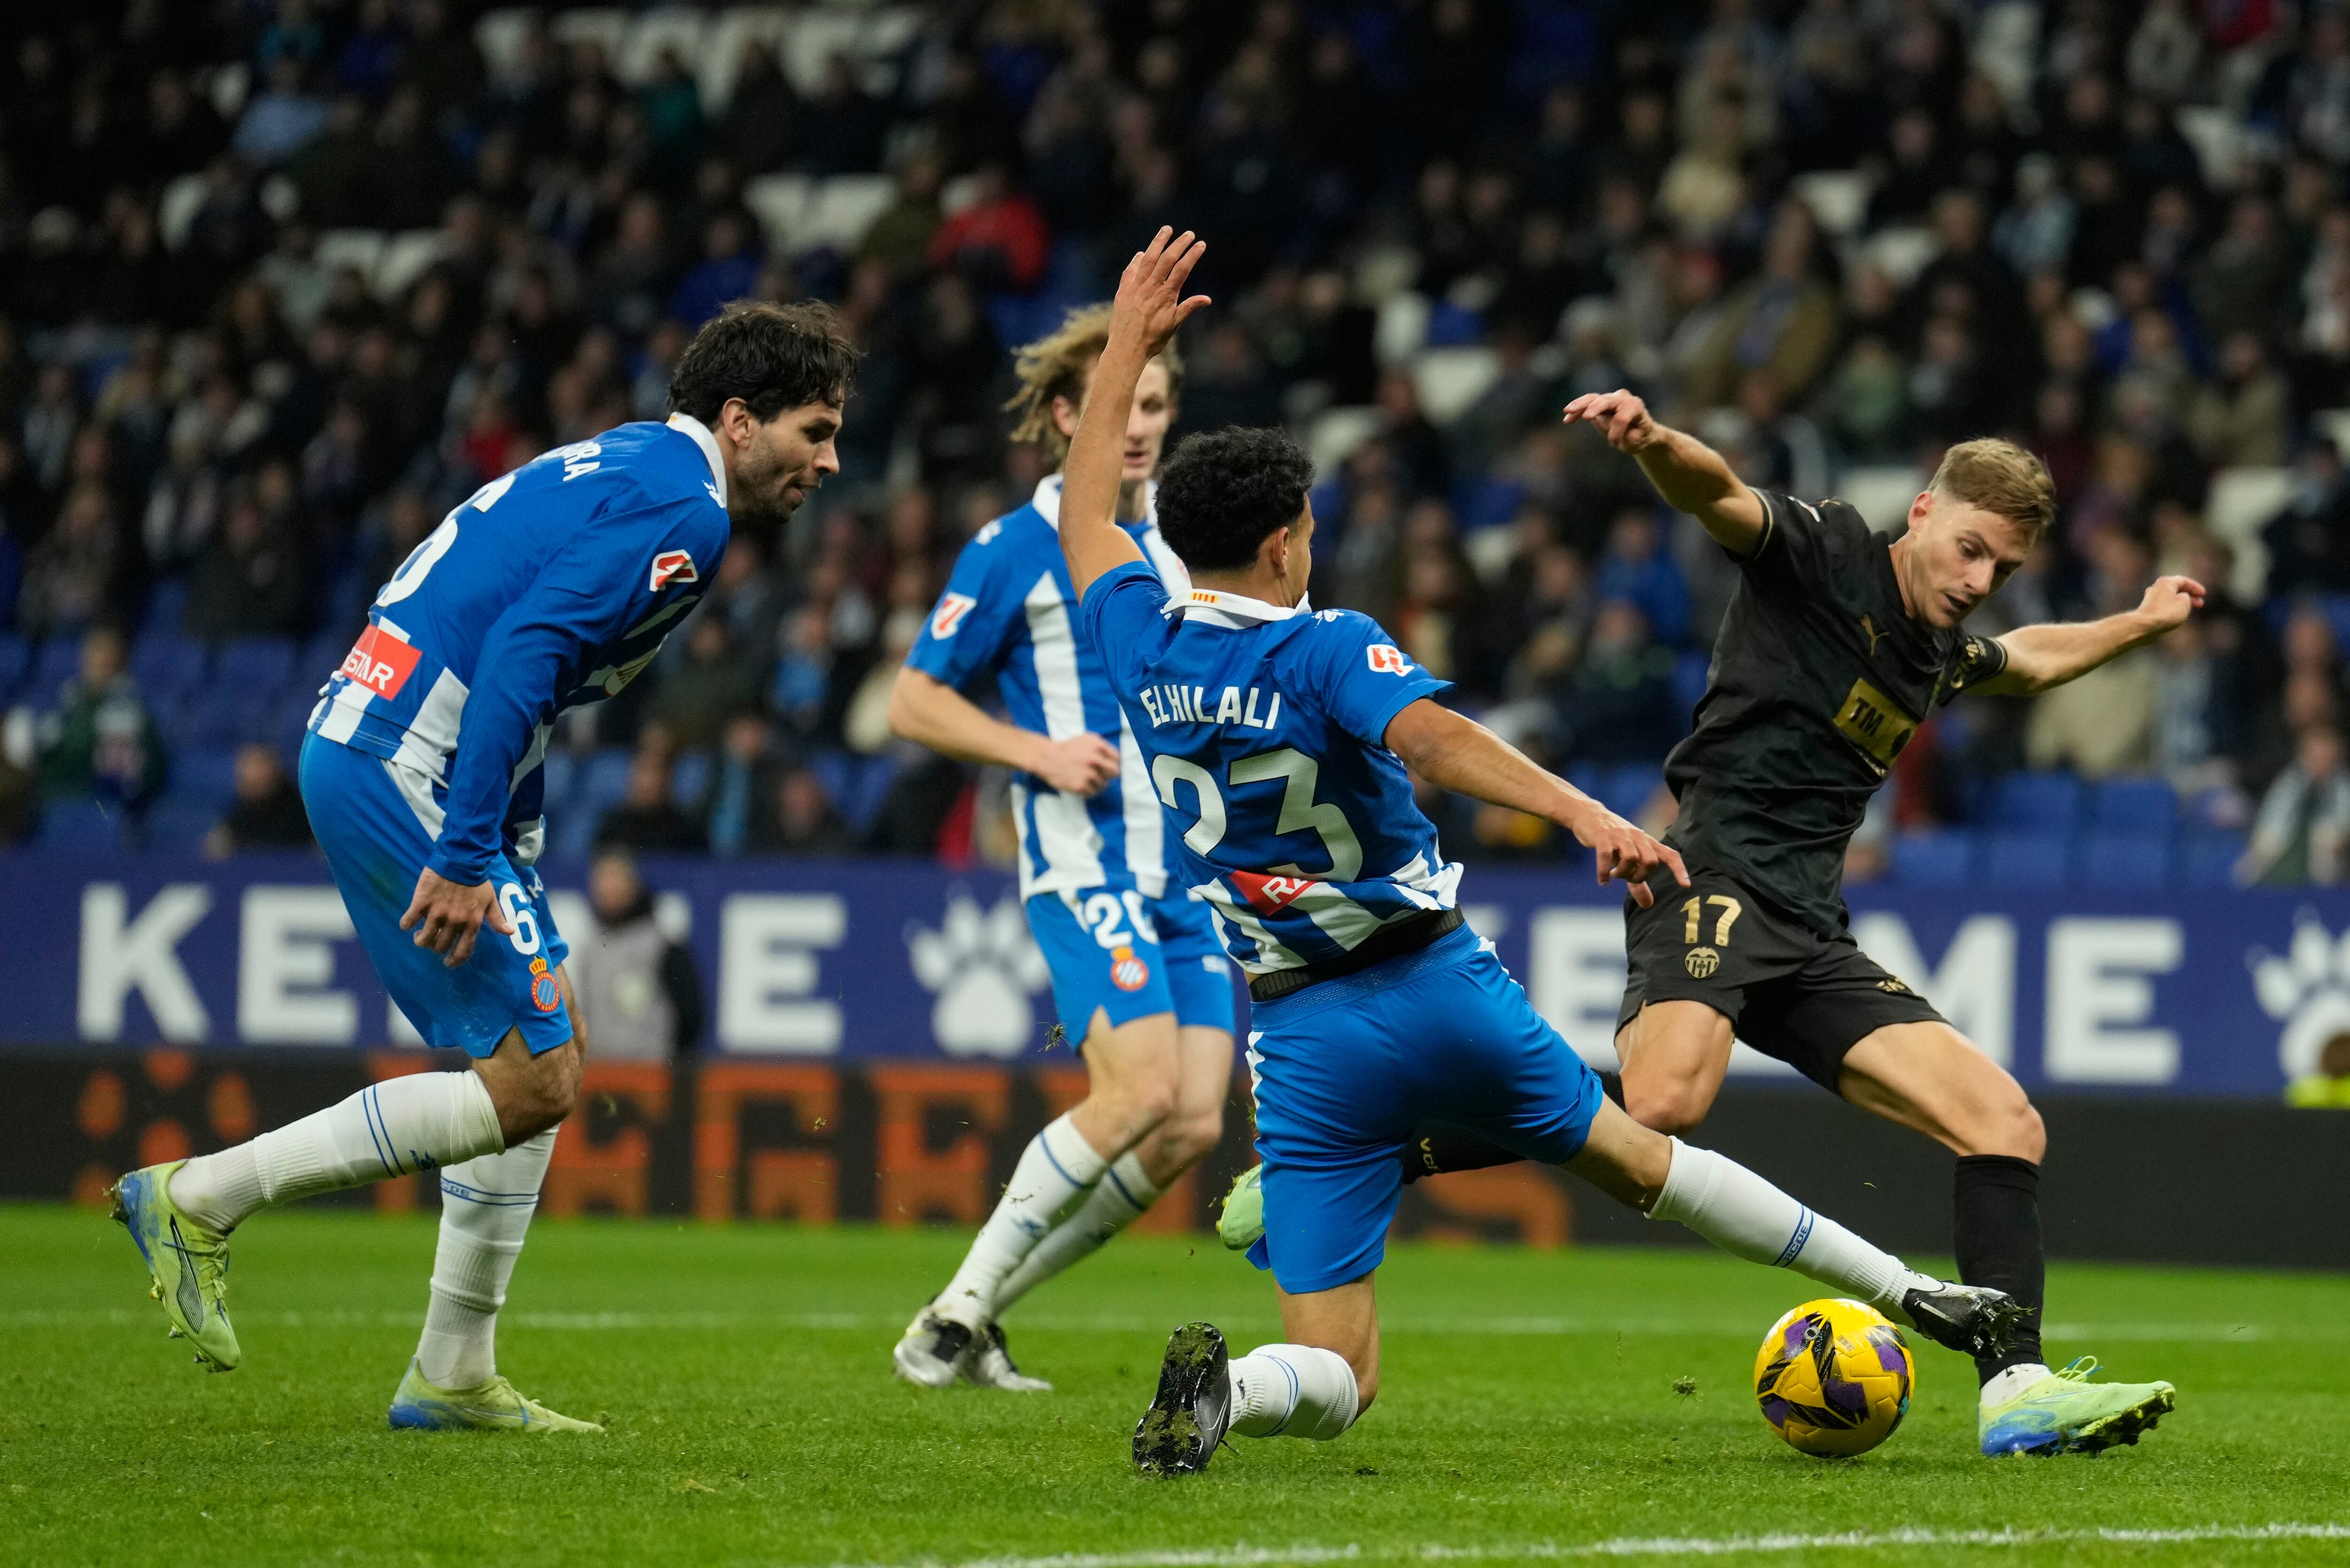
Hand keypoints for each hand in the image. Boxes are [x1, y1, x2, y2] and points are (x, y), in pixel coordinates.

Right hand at [399, 868, 512, 967]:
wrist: (461, 859)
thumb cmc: (477, 880)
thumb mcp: (491, 900)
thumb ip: (497, 918)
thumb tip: (509, 933)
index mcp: (472, 923)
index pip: (463, 951)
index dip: (454, 961)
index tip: (448, 962)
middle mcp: (454, 922)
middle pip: (440, 946)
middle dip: (437, 947)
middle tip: (434, 940)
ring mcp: (437, 913)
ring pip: (424, 939)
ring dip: (421, 940)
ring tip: (420, 935)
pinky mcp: (421, 902)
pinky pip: (408, 921)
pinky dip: (406, 924)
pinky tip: (408, 923)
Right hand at [1031, 732, 1121, 795]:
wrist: (1047, 758)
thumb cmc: (1068, 748)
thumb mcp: (1087, 739)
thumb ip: (1103, 746)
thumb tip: (1117, 759)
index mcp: (1097, 746)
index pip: (1117, 759)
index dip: (1114, 763)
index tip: (1108, 767)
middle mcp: (1094, 759)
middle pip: (1115, 772)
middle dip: (1109, 774)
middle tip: (1101, 775)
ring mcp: (1088, 773)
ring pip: (1104, 784)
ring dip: (1097, 783)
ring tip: (1087, 779)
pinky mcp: (1080, 786)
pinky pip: (1093, 793)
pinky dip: (1089, 791)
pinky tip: (1082, 785)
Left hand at [1112, 227, 1210, 357]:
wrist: (1126, 349)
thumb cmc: (1153, 340)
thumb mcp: (1174, 325)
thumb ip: (1189, 308)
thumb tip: (1207, 299)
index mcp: (1166, 295)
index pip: (1182, 269)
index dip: (1192, 254)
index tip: (1201, 244)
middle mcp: (1150, 287)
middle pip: (1166, 259)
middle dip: (1179, 244)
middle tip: (1189, 233)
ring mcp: (1135, 287)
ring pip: (1148, 259)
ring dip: (1158, 243)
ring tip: (1166, 230)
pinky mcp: (1123, 291)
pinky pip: (1130, 271)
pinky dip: (1136, 261)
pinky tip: (1141, 254)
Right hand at [1560, 389, 1663, 454]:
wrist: (1639, 431)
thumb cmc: (1639, 437)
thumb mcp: (1637, 441)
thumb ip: (1627, 435)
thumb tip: (1610, 425)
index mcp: (1635, 406)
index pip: (1623, 415)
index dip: (1616, 430)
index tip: (1614, 444)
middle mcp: (1623, 398)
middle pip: (1608, 400)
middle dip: (1597, 407)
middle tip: (1586, 416)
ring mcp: (1610, 399)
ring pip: (1594, 399)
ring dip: (1580, 405)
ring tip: (1568, 411)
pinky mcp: (1599, 403)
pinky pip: (1586, 405)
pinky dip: (1577, 411)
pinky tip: (1567, 419)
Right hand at [1565, 802, 1688, 908]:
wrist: (1589, 815)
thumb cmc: (1612, 840)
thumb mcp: (1626, 860)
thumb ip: (1638, 883)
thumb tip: (1648, 905)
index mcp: (1647, 842)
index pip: (1669, 854)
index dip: (1679, 869)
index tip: (1685, 886)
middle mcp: (1637, 837)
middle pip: (1650, 860)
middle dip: (1640, 876)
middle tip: (1628, 879)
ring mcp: (1620, 836)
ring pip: (1631, 858)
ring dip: (1623, 873)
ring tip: (1614, 875)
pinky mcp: (1602, 837)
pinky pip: (1606, 856)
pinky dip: (1604, 872)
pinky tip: (1603, 881)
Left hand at [2137, 574, 2205, 631]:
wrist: (2144, 626)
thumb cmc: (2166, 612)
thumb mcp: (2185, 602)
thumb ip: (2187, 598)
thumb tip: (2181, 599)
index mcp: (2165, 582)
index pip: (2183, 581)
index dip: (2195, 587)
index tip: (2203, 594)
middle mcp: (2156, 588)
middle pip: (2176, 589)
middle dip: (2189, 596)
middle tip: (2200, 604)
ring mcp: (2150, 599)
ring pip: (2169, 599)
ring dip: (2181, 604)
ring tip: (2189, 611)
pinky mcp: (2147, 610)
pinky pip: (2163, 607)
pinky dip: (2172, 610)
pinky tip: (2176, 617)